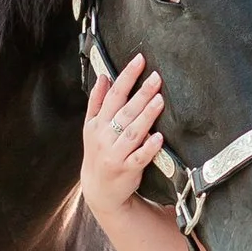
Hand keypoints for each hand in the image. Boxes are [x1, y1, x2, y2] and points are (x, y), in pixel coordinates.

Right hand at [82, 55, 166, 232]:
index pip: (113, 95)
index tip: (139, 60)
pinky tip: (159, 137)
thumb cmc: (99, 152)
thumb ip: (97, 101)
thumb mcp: (91, 127)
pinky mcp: (127, 170)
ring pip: (132, 132)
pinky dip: (149, 148)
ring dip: (146, 116)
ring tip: (160, 100)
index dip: (126, 76)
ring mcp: (116, 154)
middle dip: (141, 93)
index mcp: (98, 123)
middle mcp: (105, 137)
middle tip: (156, 77)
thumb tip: (103, 76)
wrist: (99, 190)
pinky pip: (139, 157)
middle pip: (125, 111)